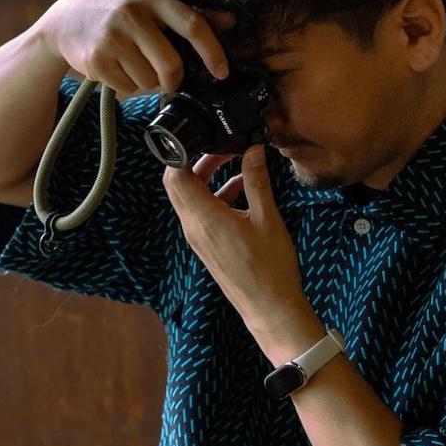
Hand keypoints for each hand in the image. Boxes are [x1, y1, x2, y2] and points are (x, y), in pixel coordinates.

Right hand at [37, 0, 232, 96]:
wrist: (68, 18)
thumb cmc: (120, 10)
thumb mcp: (152, 3)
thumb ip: (191, 13)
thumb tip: (231, 21)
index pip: (192, 25)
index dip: (212, 52)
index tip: (222, 72)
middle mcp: (132, 14)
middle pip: (171, 65)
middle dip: (173, 80)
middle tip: (168, 79)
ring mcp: (112, 37)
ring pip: (148, 81)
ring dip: (146, 82)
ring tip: (132, 63)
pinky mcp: (96, 59)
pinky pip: (126, 87)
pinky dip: (127, 85)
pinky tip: (117, 68)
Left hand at [163, 145, 323, 362]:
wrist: (269, 308)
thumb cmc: (270, 267)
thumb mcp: (268, 218)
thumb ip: (257, 180)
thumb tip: (253, 150)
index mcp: (204, 217)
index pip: (175, 175)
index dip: (183, 152)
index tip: (205, 138)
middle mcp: (194, 227)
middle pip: (178, 184)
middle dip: (195, 160)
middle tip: (221, 146)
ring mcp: (198, 238)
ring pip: (189, 197)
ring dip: (206, 177)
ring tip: (235, 163)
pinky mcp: (206, 245)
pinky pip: (201, 213)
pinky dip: (214, 196)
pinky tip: (242, 191)